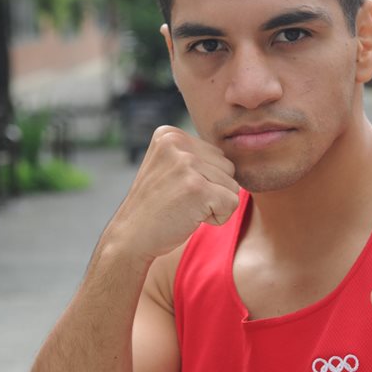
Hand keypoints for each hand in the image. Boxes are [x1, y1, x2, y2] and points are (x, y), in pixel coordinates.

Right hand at [106, 126, 241, 263]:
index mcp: (169, 134)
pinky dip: (217, 218)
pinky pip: (232, 203)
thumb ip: (196, 155)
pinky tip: (189, 218)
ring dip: (214, 205)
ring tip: (184, 208)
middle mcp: (176, 143)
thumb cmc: (156, 207)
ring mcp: (185, 164)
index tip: (176, 189)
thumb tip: (240, 147)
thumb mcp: (169, 167)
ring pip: (232, 185)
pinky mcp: (197, 187)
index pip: (216, 155)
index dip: (204, 180)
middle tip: (180, 202)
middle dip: (212, 191)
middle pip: (228, 167)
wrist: (131, 238)